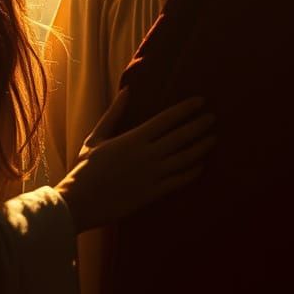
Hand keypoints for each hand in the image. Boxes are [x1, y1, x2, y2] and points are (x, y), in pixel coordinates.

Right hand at [54, 88, 215, 233]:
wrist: (80, 202)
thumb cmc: (85, 168)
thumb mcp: (97, 137)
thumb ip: (114, 114)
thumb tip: (127, 90)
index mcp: (133, 138)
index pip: (167, 119)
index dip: (186, 109)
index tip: (200, 101)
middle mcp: (147, 155)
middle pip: (181, 137)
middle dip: (199, 126)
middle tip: (213, 117)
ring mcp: (152, 175)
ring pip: (185, 159)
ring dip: (201, 147)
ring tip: (213, 139)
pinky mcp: (153, 193)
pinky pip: (180, 181)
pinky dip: (193, 172)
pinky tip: (201, 165)